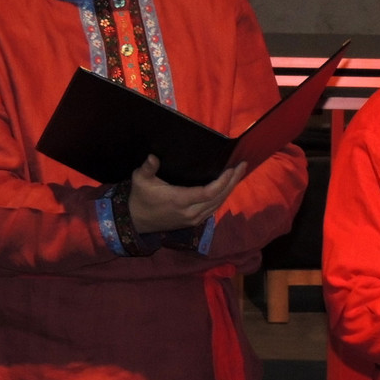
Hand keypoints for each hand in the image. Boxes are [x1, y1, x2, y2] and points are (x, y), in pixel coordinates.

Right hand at [127, 155, 246, 233]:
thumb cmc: (140, 197)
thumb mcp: (140, 180)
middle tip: (243, 166)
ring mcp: (193, 219)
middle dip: (232, 182)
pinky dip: (223, 197)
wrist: (136, 221)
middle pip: (218, 198)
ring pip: (218, 205)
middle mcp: (190, 212)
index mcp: (179, 200)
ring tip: (239, 173)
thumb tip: (152, 157)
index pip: (208, 192)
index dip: (223, 181)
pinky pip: (213, 209)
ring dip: (230, 189)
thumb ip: (147, 168)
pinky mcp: (194, 222)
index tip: (232, 168)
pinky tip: (229, 187)